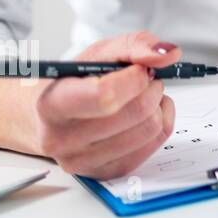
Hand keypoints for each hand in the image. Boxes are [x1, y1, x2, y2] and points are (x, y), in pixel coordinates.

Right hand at [0, 31, 180, 178]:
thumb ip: (136, 45)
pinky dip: (161, 122)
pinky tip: (145, 114)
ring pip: (150, 129)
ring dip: (158, 105)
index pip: (105, 97)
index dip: (134, 78)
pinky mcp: (105, 172)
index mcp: (53, 104)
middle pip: (136, 112)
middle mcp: (62, 139)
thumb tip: (168, 54)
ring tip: (143, 96)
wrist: (48, 117)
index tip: (138, 69)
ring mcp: (83, 161)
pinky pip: (155, 145)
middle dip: (151, 87)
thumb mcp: (99, 53)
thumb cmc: (74, 82)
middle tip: (145, 79)